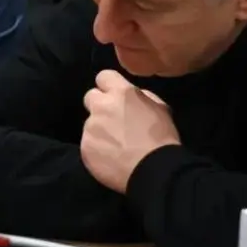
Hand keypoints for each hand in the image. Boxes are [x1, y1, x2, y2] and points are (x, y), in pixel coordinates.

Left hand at [80, 70, 179, 193]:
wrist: (154, 170)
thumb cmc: (162, 138)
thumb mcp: (160, 108)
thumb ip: (141, 96)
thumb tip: (133, 95)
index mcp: (121, 93)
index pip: (103, 76)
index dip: (108, 86)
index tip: (115, 96)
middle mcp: (101, 106)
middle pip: (90, 97)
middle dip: (100, 105)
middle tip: (113, 120)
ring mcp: (90, 127)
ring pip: (90, 123)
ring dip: (99, 130)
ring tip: (115, 145)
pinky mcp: (85, 147)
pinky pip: (88, 143)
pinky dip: (97, 149)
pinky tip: (110, 158)